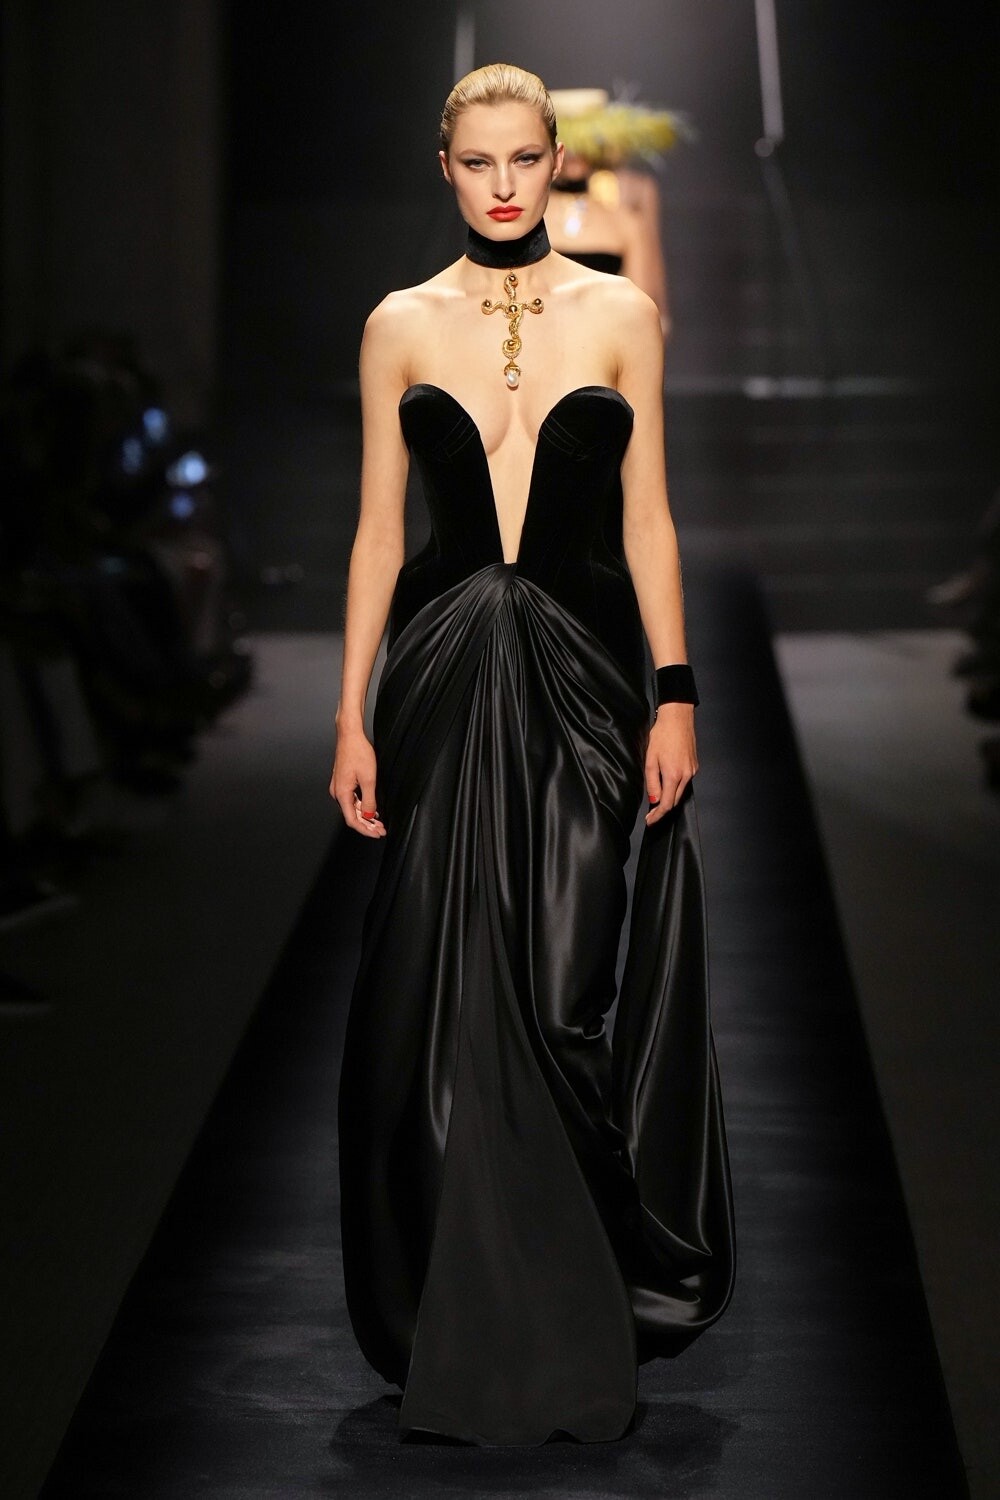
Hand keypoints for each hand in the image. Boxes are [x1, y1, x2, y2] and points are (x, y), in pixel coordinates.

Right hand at [330, 723, 385, 837]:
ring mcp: (339, 787)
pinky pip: (352, 799)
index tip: (378, 834)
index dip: (366, 830)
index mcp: (342, 794)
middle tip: (382, 830)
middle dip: (367, 825)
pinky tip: (371, 809)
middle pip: (352, 816)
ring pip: (352, 808)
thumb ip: (369, 800)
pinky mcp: (343, 782)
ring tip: (379, 822)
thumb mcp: (369, 779)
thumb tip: (368, 815)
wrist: (350, 736)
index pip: (353, 820)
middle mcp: (337, 792)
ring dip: (365, 816)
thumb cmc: (358, 753)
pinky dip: (362, 806)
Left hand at [644, 702, 696, 824]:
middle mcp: (686, 775)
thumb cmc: (662, 735)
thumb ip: (652, 782)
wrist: (677, 718)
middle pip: (675, 800)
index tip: (650, 821)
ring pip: (680, 791)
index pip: (666, 804)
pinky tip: (667, 783)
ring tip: (657, 799)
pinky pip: (684, 782)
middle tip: (651, 814)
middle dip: (663, 809)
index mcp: (674, 775)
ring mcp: (692, 770)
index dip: (658, 815)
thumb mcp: (650, 759)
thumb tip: (654, 799)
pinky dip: (675, 787)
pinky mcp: (694, 765)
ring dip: (669, 797)